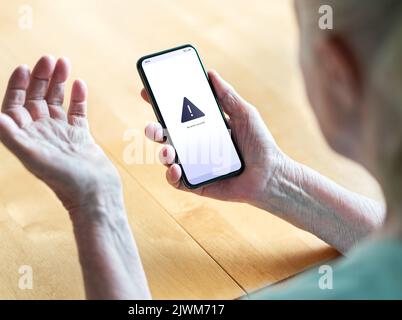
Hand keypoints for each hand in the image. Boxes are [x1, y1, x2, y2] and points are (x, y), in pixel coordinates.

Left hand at [0, 55, 121, 217]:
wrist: (95, 194)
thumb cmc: (64, 180)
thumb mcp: (33, 156)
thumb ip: (10, 135)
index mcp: (27, 137)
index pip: (16, 106)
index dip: (17, 86)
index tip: (24, 67)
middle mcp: (42, 133)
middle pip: (37, 99)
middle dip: (40, 78)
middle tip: (48, 58)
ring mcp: (62, 134)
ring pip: (57, 101)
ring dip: (59, 82)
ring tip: (64, 62)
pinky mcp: (80, 136)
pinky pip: (77, 112)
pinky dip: (78, 97)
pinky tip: (80, 83)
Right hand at [141, 70, 287, 204]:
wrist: (270, 174)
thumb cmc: (259, 144)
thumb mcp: (244, 114)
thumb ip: (226, 95)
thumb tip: (210, 72)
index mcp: (203, 126)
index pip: (177, 114)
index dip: (160, 104)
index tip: (147, 91)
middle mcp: (195, 145)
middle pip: (166, 136)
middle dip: (154, 130)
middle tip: (154, 127)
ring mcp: (194, 164)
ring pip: (167, 157)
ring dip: (162, 152)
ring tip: (169, 149)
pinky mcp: (196, 183)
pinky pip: (177, 180)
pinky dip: (172, 175)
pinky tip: (177, 168)